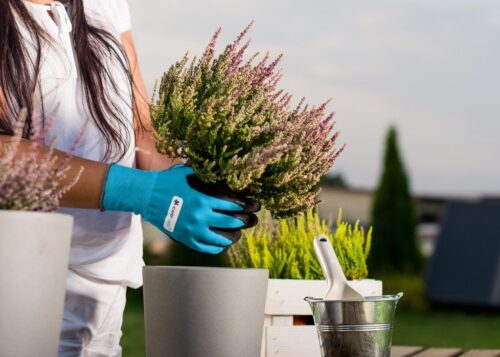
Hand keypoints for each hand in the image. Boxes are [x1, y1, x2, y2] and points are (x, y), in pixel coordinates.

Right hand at [102, 164, 253, 253]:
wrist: (147, 195)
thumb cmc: (169, 180)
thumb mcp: (190, 172)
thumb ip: (209, 175)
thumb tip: (228, 171)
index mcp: (204, 199)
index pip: (233, 205)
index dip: (247, 206)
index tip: (255, 205)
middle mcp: (200, 217)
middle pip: (231, 223)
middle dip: (245, 221)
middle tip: (252, 219)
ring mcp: (193, 230)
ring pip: (222, 239)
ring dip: (234, 236)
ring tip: (238, 233)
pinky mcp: (185, 239)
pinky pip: (207, 248)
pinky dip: (218, 247)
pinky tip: (223, 242)